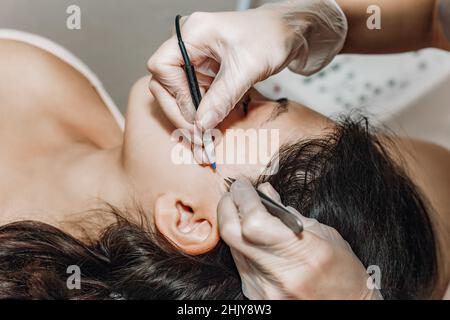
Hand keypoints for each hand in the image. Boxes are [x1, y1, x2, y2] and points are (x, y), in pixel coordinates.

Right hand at [148, 0, 347, 133]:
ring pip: (180, 94)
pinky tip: (210, 132)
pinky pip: (196, 97)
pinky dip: (203, 116)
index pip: (163, 66)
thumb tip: (201, 125)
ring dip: (191, 120)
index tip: (195, 115)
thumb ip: (222, 97)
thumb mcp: (247, 68)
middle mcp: (190, 45)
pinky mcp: (207, 72)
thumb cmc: (272, 35)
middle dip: (181, 113)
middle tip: (197, 139)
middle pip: (166, 84)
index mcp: (193, 34)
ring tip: (204, 143)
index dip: (176, 95)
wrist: (290, 33)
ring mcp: (197, 59)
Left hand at [217, 178, 380, 299]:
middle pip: (231, 234)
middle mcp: (279, 275)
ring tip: (244, 209)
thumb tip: (265, 192)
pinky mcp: (255, 295)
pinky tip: (251, 235)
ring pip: (233, 246)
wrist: (346, 309)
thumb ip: (290, 214)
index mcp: (303, 255)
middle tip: (235, 192)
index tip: (242, 185)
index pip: (254, 222)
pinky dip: (242, 243)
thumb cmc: (344, 274)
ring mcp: (264, 289)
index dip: (243, 198)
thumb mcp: (326, 236)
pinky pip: (239, 262)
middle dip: (228, 206)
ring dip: (234, 223)